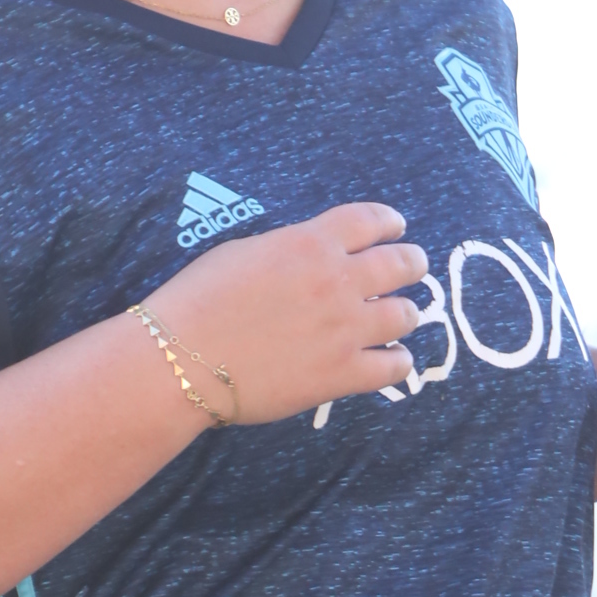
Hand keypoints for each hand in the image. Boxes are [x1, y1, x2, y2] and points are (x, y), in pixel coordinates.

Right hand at [148, 200, 424, 424]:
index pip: (370, 221)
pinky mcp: (342, 375)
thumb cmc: (197, 302)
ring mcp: (345, 329)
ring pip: (405, 315)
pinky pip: (394, 367)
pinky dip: (399, 362)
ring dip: (407, 313)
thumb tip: (309, 257)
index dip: (390, 223)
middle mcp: (338, 281)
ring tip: (403, 316)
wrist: (183, 360)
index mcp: (311, 244)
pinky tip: (394, 361)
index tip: (397, 228)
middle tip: (414, 268)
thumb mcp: (244, 253)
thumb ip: (288, 251)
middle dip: (412, 263)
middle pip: (400, 263)